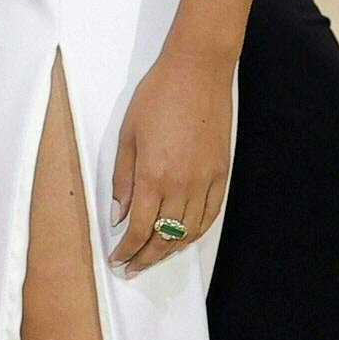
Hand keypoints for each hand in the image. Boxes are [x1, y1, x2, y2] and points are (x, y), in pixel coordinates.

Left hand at [108, 45, 234, 276]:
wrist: (197, 72)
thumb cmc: (158, 96)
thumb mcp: (127, 135)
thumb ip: (123, 178)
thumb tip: (119, 214)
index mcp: (153, 175)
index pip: (139, 228)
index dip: (127, 249)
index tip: (117, 258)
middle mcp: (181, 184)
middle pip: (164, 237)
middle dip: (146, 257)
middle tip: (132, 267)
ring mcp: (205, 181)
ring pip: (189, 232)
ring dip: (170, 250)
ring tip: (154, 256)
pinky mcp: (221, 173)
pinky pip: (210, 215)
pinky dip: (196, 232)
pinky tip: (184, 238)